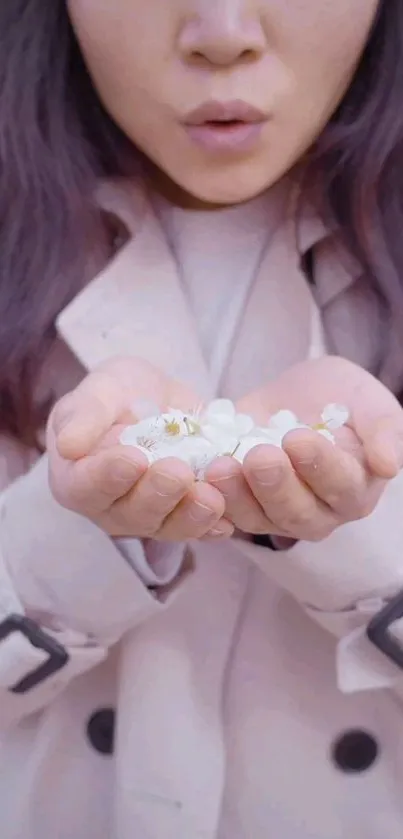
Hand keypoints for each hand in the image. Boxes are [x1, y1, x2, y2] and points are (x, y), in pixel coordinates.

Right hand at [48, 357, 232, 540]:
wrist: (156, 400)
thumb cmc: (117, 395)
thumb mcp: (100, 390)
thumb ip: (85, 415)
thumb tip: (68, 446)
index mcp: (78, 480)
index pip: (87, 487)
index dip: (109, 476)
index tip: (133, 459)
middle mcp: (111, 508)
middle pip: (132, 513)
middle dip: (157, 494)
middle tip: (178, 472)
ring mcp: (149, 517)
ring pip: (168, 526)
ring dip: (191, 516)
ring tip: (211, 497)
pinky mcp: (182, 518)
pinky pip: (198, 528)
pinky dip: (213, 525)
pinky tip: (229, 521)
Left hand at [206, 356, 402, 541]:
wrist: (293, 397)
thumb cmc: (339, 397)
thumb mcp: (367, 399)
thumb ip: (385, 428)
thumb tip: (389, 464)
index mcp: (356, 490)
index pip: (342, 487)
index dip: (320, 466)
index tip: (297, 437)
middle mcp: (320, 512)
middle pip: (299, 514)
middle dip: (276, 486)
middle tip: (258, 455)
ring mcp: (277, 515)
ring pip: (258, 519)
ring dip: (238, 496)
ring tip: (220, 466)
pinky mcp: (241, 508)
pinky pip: (225, 514)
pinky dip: (211, 499)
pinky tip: (198, 477)